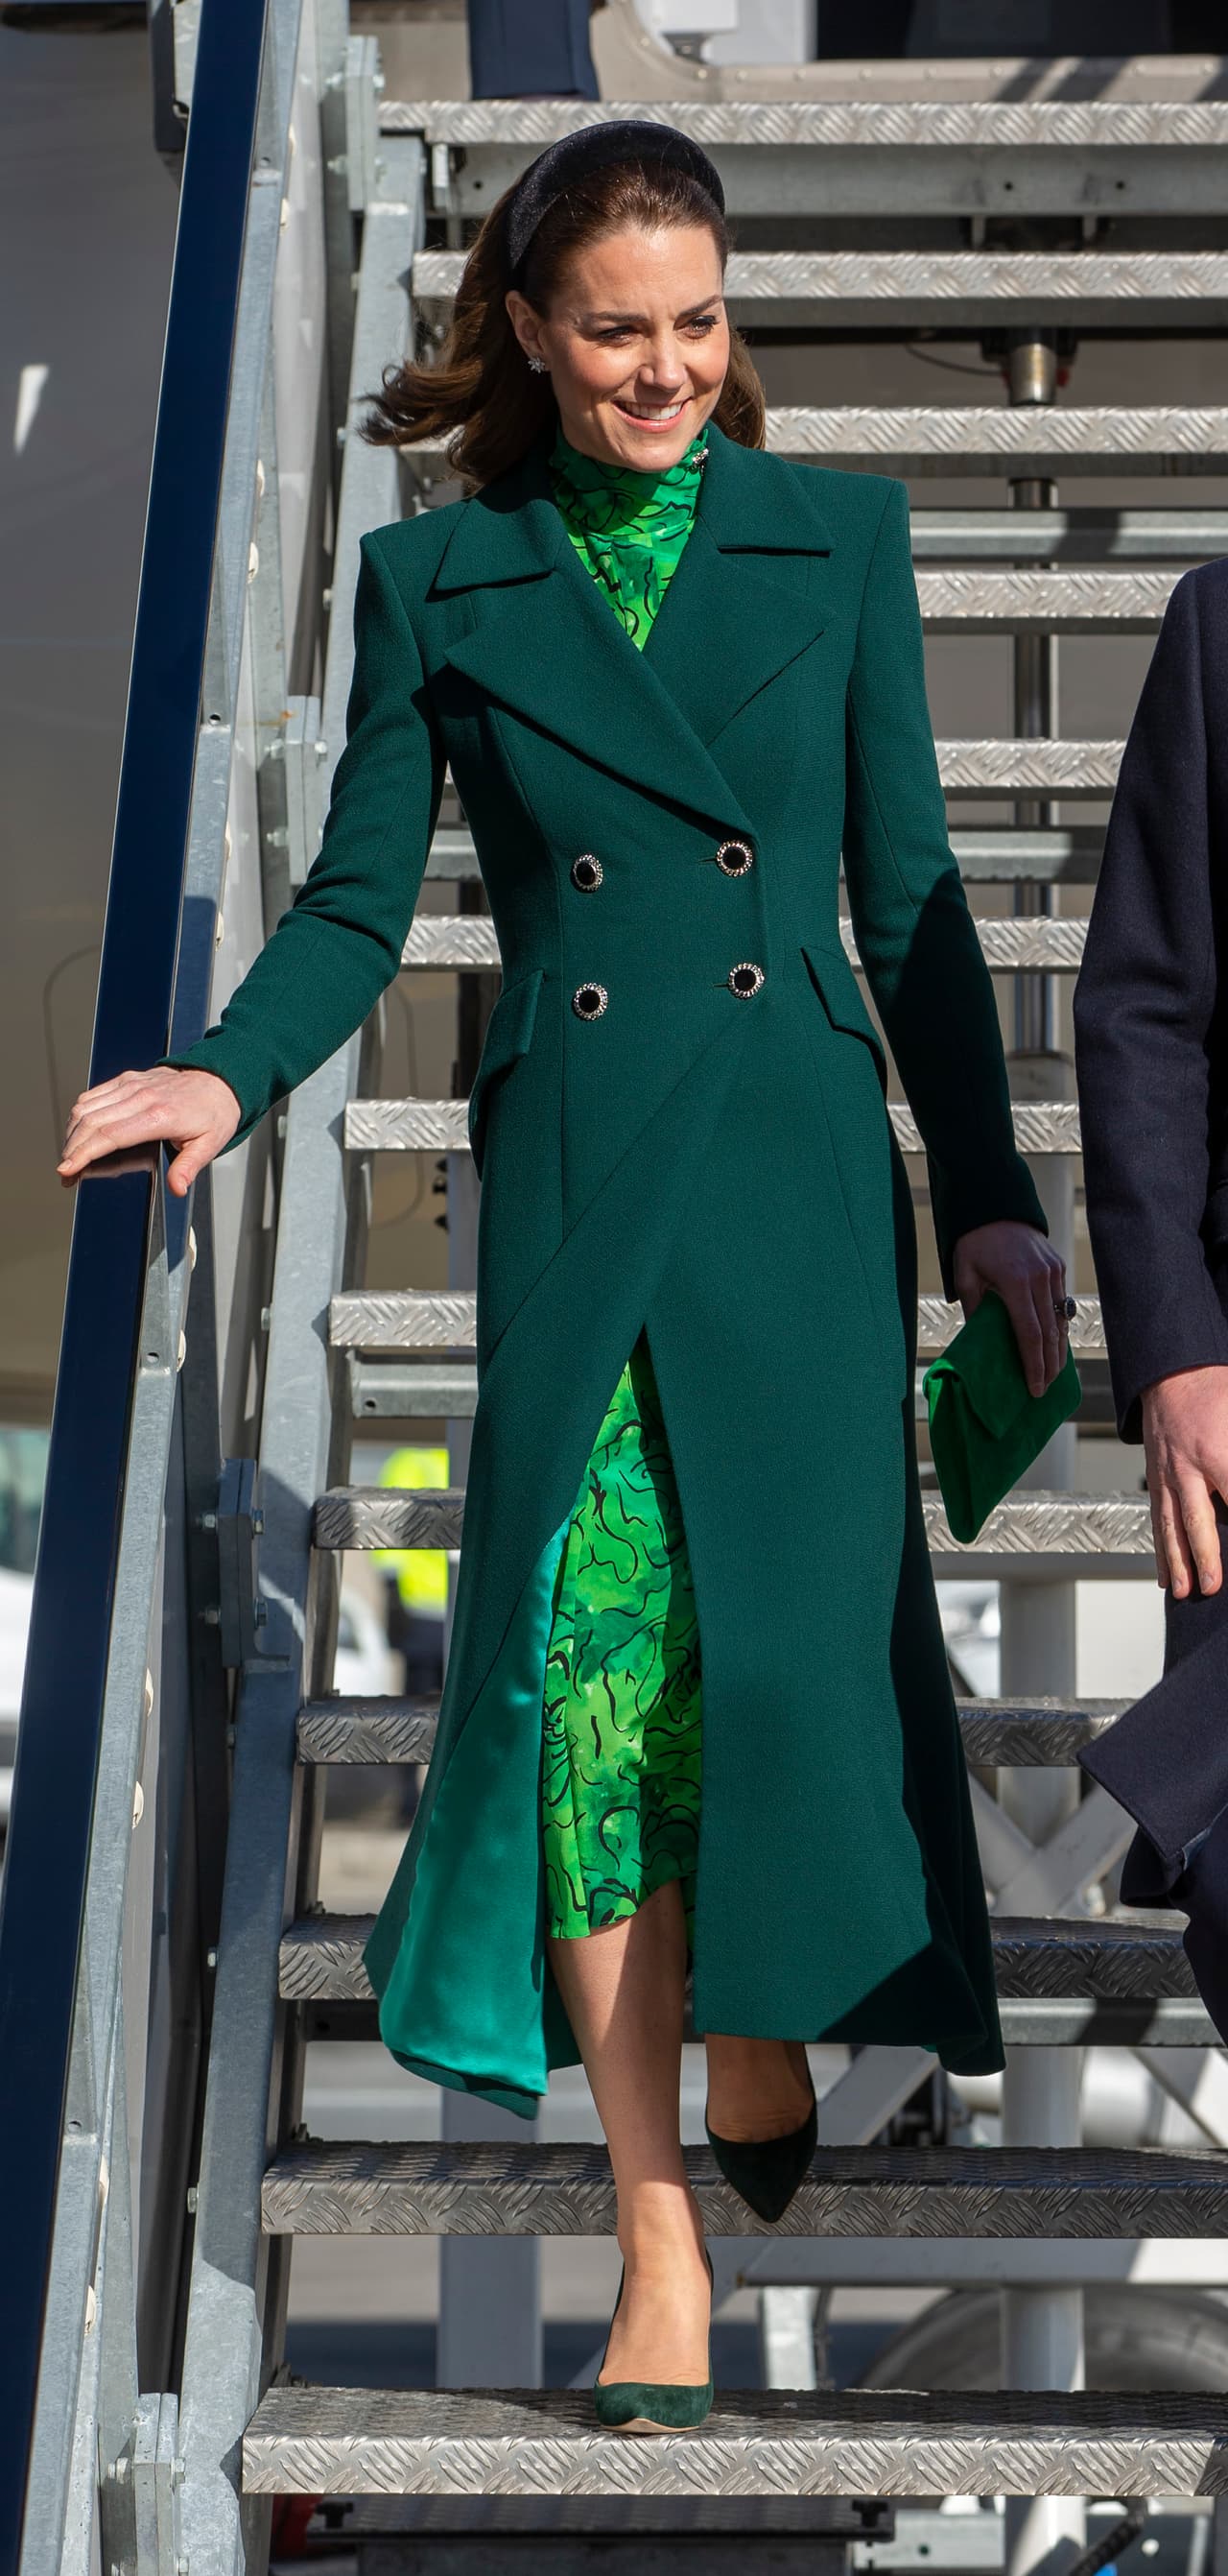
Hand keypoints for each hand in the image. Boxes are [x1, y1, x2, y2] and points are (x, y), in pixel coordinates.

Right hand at [57, 1066, 240, 1198]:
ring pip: (87, 1106)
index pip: (110, 1135)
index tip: (68, 1168)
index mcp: (160, 1116)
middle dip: (71, 1148)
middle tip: (65, 1171)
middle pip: (92, 1122)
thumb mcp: (210, 1145)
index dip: (84, 1152)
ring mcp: (132, 1086)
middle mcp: (142, 1097)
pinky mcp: (127, 1079)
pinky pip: (94, 1093)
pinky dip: (80, 1113)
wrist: (220, 1080)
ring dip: (72, 1132)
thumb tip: (177, 1187)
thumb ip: (189, 1167)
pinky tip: (78, 1129)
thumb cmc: (214, 1112)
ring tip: (69, 1154)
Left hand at [952, 1220, 1069, 1399]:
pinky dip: (1060, 1328)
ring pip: (1061, 1321)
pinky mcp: (1058, 1267)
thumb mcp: (965, 1275)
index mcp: (1015, 1282)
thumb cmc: (974, 1243)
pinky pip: (1063, 1305)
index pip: (1030, 1333)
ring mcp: (1053, 1272)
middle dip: (1049, 1365)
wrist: (995, 1206)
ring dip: (1058, 1350)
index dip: (1034, 1364)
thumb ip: (975, 1308)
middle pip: (1050, 1332)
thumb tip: (981, 1341)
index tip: (1035, 1388)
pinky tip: (1055, 1346)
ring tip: (1052, 1374)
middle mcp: (1040, 1278)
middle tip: (1044, 1389)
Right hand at [1141, 1366, 1227, 1598]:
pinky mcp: (1156, 1479)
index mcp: (1216, 1451)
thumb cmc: (1215, 1389)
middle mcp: (1187, 1467)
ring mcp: (1166, 1474)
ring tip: (1183, 1591)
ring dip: (1177, 1562)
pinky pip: (1158, 1519)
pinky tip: (1165, 1575)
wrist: (1173, 1372)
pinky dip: (1161, 1550)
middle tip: (1213, 1588)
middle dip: (1206, 1557)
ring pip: (1170, 1526)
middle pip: (1197, 1521)